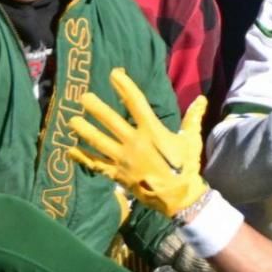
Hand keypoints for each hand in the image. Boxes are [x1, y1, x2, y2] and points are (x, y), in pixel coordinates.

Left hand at [68, 67, 208, 218]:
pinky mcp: (117, 174)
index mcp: (152, 131)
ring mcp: (123, 159)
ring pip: (99, 142)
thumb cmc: (185, 167)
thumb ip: (193, 118)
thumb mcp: (191, 140)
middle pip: (111, 121)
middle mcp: (134, 143)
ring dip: (85, 130)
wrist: (179, 197)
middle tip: (83, 97)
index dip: (125, 87)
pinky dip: (82, 158)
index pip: (136, 103)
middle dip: (97, 108)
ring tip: (71, 120)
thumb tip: (202, 99)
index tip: (114, 74)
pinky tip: (70, 150)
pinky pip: (96, 164)